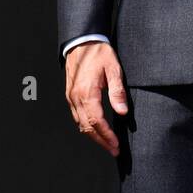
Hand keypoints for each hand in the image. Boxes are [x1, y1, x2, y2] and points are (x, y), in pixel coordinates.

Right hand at [64, 41, 128, 156]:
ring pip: (80, 123)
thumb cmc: (99, 53)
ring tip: (107, 144)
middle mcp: (76, 98)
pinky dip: (86, 126)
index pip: (97, 121)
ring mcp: (71, 97)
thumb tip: (122, 111)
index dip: (107, 136)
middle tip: (114, 150)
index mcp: (87, 92)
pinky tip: (96, 130)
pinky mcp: (70, 95)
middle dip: (101, 141)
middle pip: (87, 127)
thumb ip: (117, 91)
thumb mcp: (114, 69)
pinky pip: (77, 116)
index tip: (116, 145)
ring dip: (93, 136)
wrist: (81, 41)